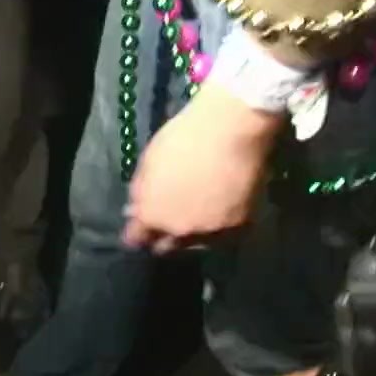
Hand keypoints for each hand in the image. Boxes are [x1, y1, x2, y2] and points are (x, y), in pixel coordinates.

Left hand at [122, 83, 281, 252]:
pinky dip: (222, 227)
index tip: (141, 226)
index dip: (137, 232)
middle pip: (167, 246)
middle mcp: (179, 231)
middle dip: (165, 236)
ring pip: (198, 244)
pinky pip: (226, 235)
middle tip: (171, 218)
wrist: (231, 129)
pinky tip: (222, 209)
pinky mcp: (240, 228)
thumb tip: (135, 211)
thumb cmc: (183, 137)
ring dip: (195, 233)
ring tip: (201, 212)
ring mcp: (211, 233)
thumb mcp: (148, 162)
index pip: (136, 239)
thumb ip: (140, 193)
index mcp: (151, 215)